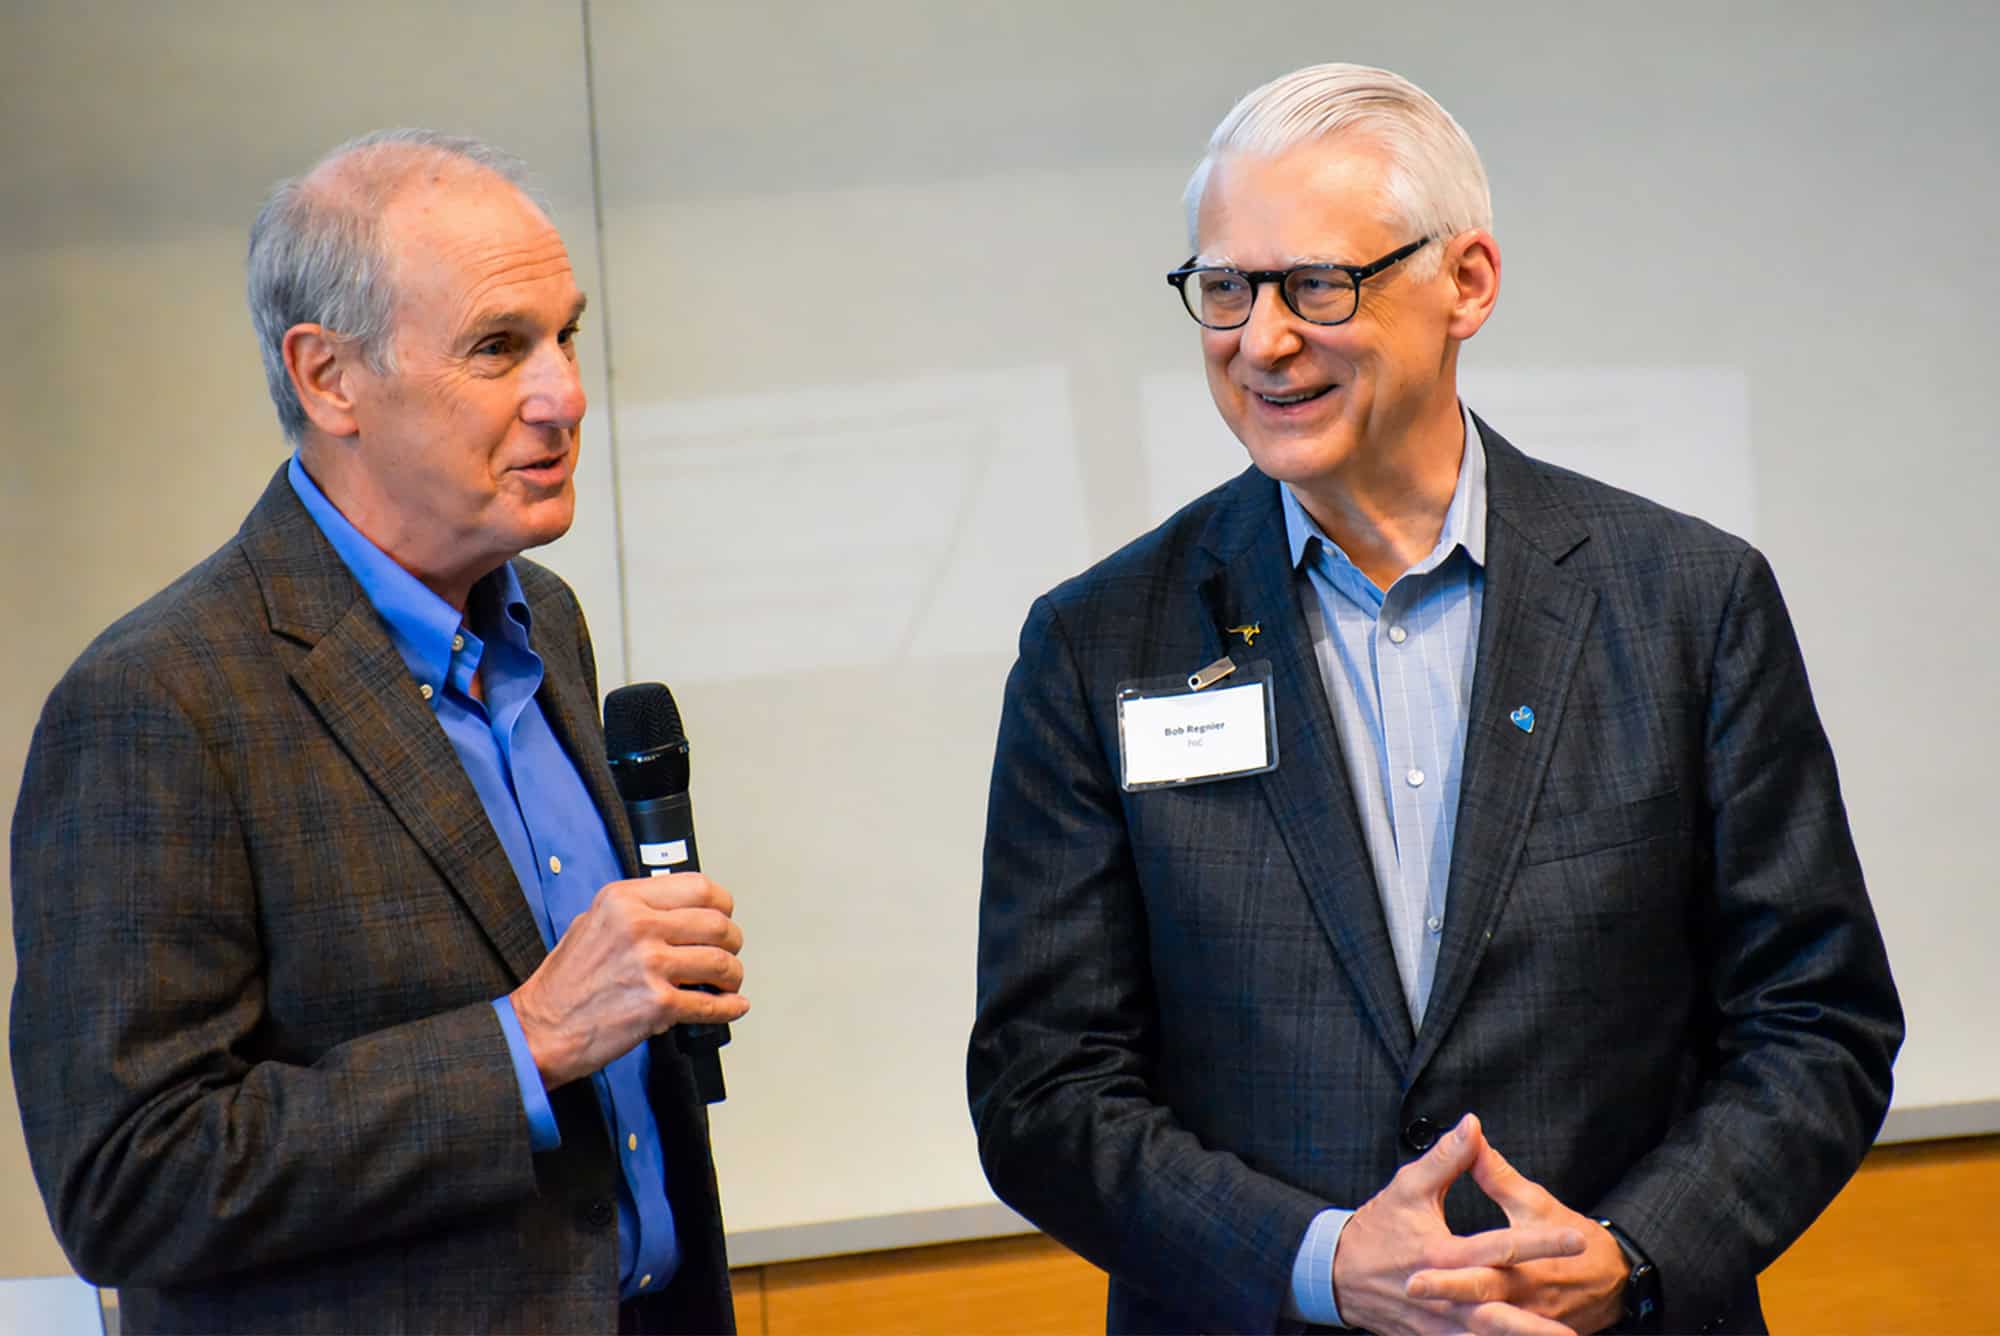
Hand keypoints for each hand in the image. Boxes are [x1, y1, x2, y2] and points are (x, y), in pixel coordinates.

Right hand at [509, 873, 747, 1088]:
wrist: (541, 1029)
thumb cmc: (564, 982)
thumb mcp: (593, 922)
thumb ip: (635, 910)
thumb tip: (680, 910)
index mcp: (624, 900)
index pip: (698, 887)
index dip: (722, 904)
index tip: (724, 916)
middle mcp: (638, 927)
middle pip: (717, 924)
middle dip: (732, 941)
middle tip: (729, 953)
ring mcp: (649, 965)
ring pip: (720, 963)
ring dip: (732, 976)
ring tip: (728, 983)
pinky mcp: (657, 1004)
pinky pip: (710, 1004)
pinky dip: (729, 1008)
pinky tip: (732, 1006)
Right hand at [1333, 1114, 1584, 1335]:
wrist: (1338, 1274)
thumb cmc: (1377, 1227)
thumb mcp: (1409, 1186)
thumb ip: (1446, 1158)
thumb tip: (1473, 1124)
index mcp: (1441, 1253)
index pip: (1499, 1248)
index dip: (1540, 1243)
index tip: (1576, 1239)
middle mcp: (1443, 1295)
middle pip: (1499, 1313)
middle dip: (1537, 1325)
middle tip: (1573, 1332)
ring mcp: (1438, 1323)